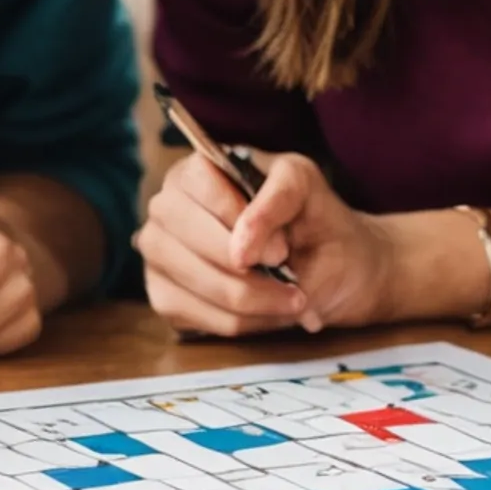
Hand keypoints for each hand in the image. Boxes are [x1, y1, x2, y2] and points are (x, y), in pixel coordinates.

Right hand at [134, 148, 410, 335]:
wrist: (331, 263)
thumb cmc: (314, 217)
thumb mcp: (306, 189)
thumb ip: (275, 202)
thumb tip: (238, 250)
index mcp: (199, 167)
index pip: (195, 182)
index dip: (235, 216)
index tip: (280, 251)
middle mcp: (168, 206)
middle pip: (179, 231)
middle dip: (240, 269)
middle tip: (290, 284)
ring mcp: (159, 252)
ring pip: (186, 279)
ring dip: (248, 302)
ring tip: (290, 302)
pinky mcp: (164, 294)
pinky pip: (189, 314)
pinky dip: (238, 322)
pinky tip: (268, 314)